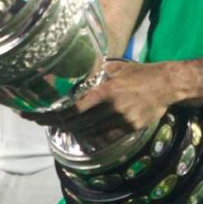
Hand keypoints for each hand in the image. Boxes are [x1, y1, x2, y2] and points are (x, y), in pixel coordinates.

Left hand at [26, 60, 175, 141]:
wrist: (167, 85)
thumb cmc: (139, 73)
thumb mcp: (115, 68)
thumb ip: (95, 74)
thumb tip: (73, 74)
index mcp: (106, 92)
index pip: (73, 109)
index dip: (52, 114)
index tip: (34, 114)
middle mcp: (112, 109)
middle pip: (76, 123)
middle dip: (55, 123)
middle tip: (37, 119)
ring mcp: (122, 122)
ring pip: (88, 132)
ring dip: (70, 129)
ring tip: (55, 124)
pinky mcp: (130, 130)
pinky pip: (104, 135)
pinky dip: (89, 133)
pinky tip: (80, 130)